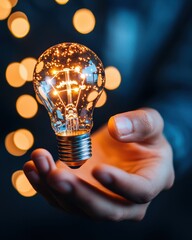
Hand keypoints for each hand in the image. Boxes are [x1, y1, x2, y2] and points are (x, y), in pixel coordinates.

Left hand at [23, 108, 174, 220]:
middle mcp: (127, 200)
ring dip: (55, 189)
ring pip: (79, 207)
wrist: (128, 142)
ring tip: (38, 163)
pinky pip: (63, 198)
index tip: (99, 170)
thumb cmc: (144, 135)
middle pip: (105, 209)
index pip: (139, 192)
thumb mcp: (150, 122)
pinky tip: (33, 168)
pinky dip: (45, 186)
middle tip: (56, 175)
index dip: (120, 185)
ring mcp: (102, 199)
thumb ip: (140, 123)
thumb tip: (117, 129)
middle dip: (79, 194)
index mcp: (151, 181)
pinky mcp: (82, 193)